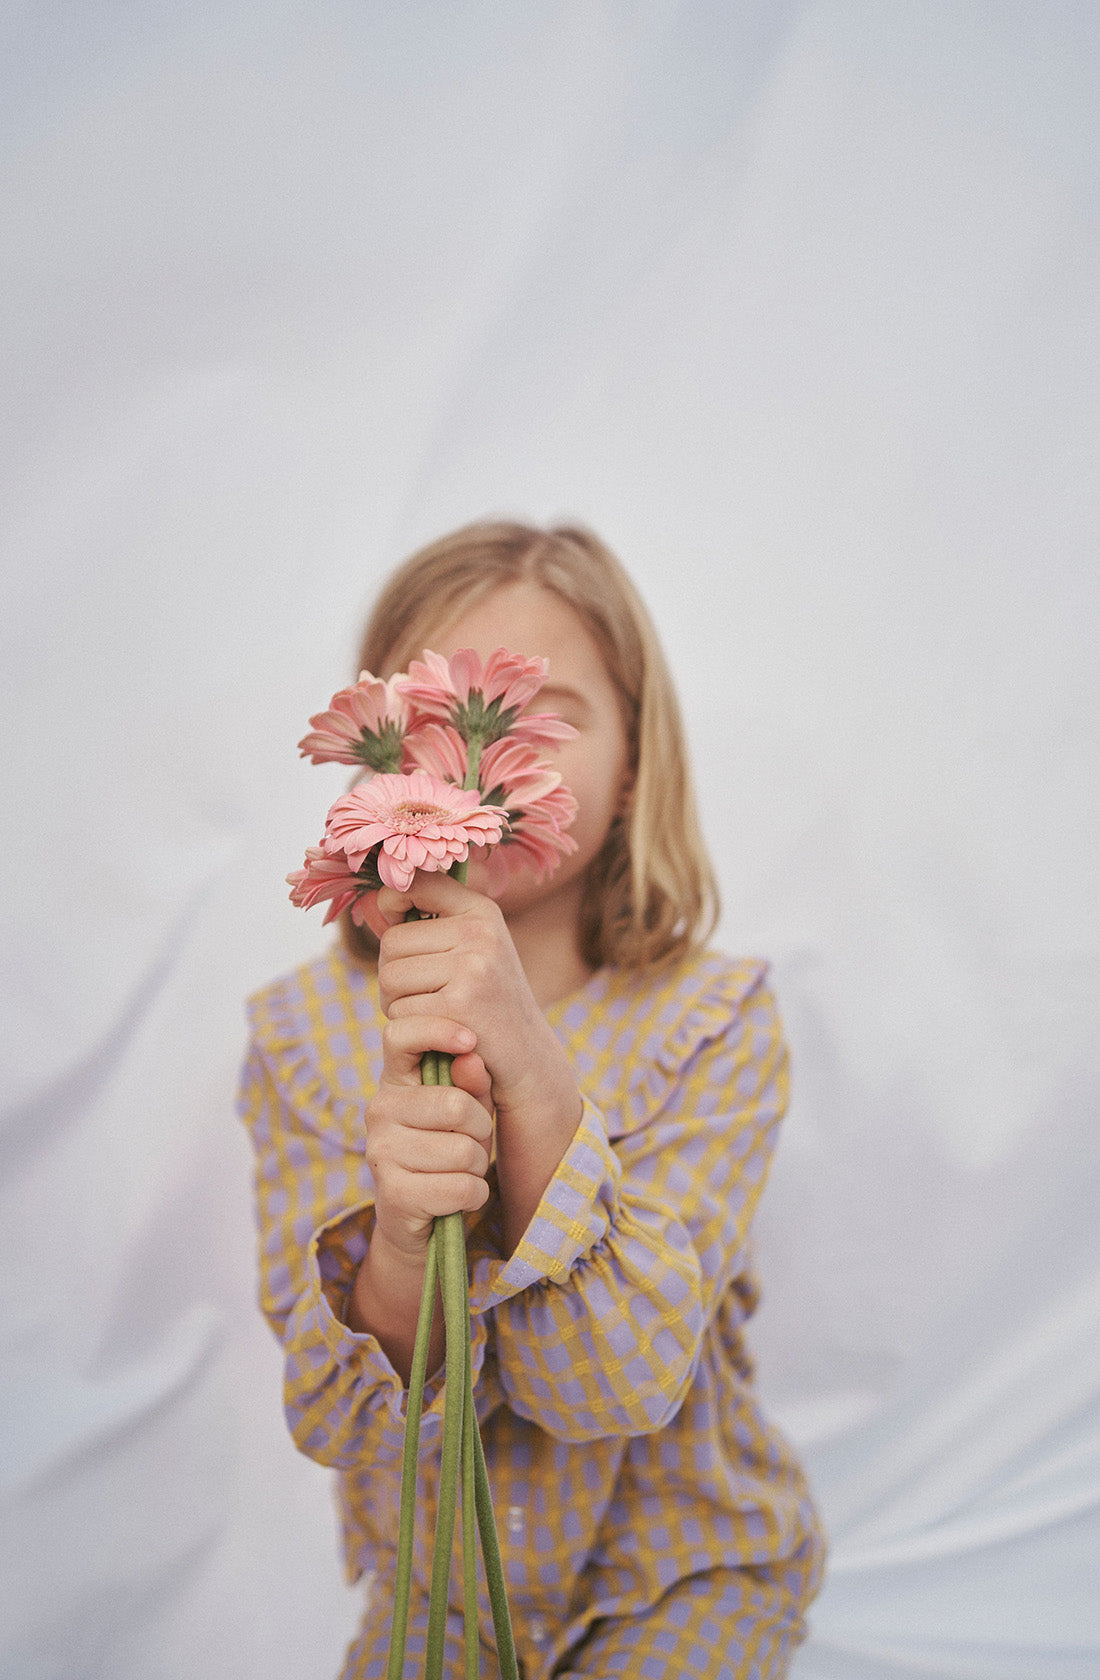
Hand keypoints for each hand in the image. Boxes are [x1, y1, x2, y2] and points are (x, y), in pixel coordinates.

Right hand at [363, 1011, 493, 1262]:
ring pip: (464, 1151)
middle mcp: (379, 1109)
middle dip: (481, 1130)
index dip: (437, 1030)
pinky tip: (460, 1196)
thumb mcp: (469, 1110)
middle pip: (457, 1105)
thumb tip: (470, 1058)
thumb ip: (473, 1082)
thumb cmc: (449, 1150)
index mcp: (394, 1080)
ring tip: (462, 1170)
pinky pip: (461, 1188)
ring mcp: (381, 1152)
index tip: (470, 1040)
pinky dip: (474, 1195)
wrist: (421, 1219)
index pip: (399, 1034)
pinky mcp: (393, 1193)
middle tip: (471, 1142)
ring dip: (478, 1167)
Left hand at [375, 872, 576, 1121]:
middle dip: (392, 973)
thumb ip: (432, 921)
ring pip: (389, 978)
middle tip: (418, 993)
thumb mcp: (474, 948)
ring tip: (427, 1012)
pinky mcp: (460, 1006)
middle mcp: (479, 932)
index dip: (390, 902)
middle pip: (391, 942)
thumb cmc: (487, 1000)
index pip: (416, 884)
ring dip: (395, 1003)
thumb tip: (377, 901)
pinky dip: (409, 1027)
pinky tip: (436, 1032)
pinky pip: (400, 1011)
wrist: (527, 1056)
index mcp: (482, 911)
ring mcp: (472, 968)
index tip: (395, 922)